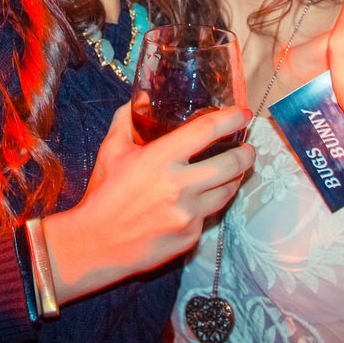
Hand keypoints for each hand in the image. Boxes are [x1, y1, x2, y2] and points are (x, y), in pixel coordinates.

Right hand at [43, 104, 253, 301]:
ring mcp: (188, 214)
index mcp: (161, 159)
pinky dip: (209, 204)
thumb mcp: (111, 151)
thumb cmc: (103, 194)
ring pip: (228, 191)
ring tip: (233, 171)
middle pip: (231, 164)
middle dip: (246, 153)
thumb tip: (141, 97)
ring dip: (235, 178)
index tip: (245, 114)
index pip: (207, 131)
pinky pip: (209, 215)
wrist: (95, 244)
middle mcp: (180, 186)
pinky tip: (201, 199)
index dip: (232, 119)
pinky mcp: (190, 236)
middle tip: (248, 148)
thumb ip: (126, 120)